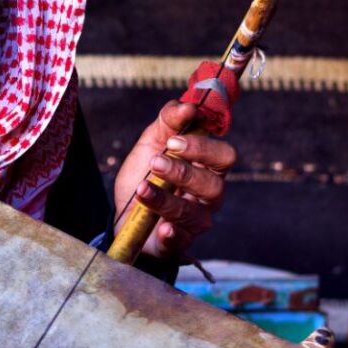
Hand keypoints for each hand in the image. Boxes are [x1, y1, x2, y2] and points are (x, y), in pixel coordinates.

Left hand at [113, 101, 236, 258]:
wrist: (123, 216)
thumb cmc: (145, 177)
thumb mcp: (150, 144)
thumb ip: (168, 122)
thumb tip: (186, 105)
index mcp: (207, 168)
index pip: (224, 157)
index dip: (203, 148)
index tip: (174, 141)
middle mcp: (208, 196)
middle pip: (213, 184)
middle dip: (183, 172)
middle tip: (156, 162)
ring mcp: (195, 220)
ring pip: (193, 212)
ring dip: (165, 198)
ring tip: (141, 188)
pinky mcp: (178, 242)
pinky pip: (180, 240)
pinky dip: (172, 233)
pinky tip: (162, 227)